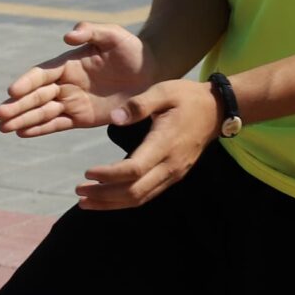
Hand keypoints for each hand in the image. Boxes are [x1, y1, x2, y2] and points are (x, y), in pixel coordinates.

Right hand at [0, 22, 155, 137]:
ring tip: (3, 128)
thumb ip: (91, 31)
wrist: (153, 73)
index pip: (41, 74)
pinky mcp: (81, 118)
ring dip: (23, 120)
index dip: (27, 82)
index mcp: (67, 64)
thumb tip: (68, 36)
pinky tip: (23, 133)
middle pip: (36, 96)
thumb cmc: (132, 50)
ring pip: (42, 112)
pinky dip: (40, 129)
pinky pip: (57, 124)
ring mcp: (72, 102)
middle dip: (17, 106)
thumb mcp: (114, 35)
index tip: (12, 91)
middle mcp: (65, 83)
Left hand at [76, 78, 219, 209]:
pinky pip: (147, 194)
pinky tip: (107, 199)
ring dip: (112, 203)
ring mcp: (173, 173)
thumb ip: (138, 104)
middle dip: (104, 195)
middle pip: (135, 191)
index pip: (134, 169)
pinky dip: (125, 200)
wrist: (216, 110)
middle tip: (78, 192)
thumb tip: (115, 118)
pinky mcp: (173, 175)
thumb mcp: (163, 91)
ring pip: (141, 198)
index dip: (109, 175)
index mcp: (165, 144)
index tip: (87, 173)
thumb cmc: (186, 98)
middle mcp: (170, 165)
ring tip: (85, 202)